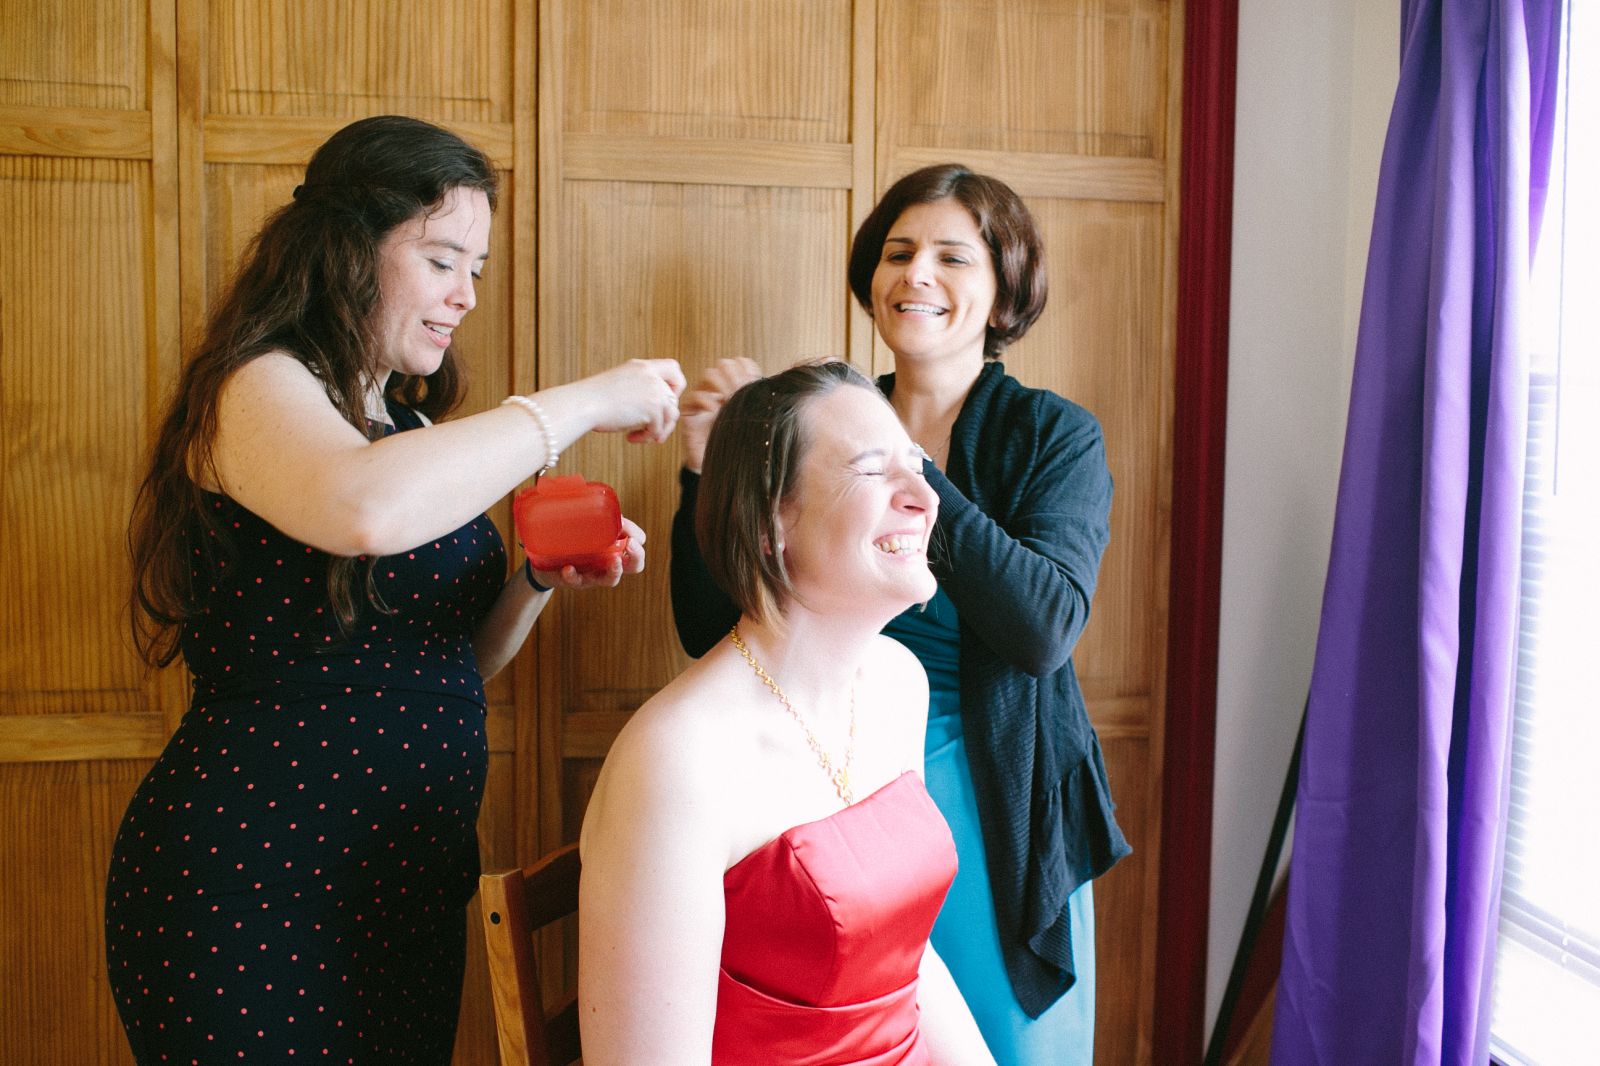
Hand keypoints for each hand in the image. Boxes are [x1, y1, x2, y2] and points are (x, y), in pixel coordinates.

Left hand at [529, 517, 646, 589]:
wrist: (543, 560)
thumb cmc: (571, 540)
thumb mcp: (586, 525)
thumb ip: (598, 514)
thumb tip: (604, 506)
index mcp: (615, 549)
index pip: (637, 547)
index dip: (638, 541)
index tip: (629, 532)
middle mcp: (608, 565)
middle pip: (634, 566)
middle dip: (637, 556)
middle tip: (630, 544)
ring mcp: (593, 575)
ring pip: (611, 579)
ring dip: (615, 570)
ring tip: (613, 560)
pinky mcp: (574, 580)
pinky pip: (576, 581)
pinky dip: (573, 576)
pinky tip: (568, 568)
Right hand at [579, 359, 685, 443]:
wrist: (582, 404)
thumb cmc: (592, 399)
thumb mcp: (620, 385)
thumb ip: (639, 389)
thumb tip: (656, 412)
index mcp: (641, 366)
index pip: (673, 368)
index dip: (675, 385)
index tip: (663, 399)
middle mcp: (651, 375)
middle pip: (673, 399)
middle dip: (664, 418)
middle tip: (651, 430)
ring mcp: (654, 390)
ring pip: (671, 416)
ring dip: (658, 430)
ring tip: (644, 437)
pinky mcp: (653, 407)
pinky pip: (658, 429)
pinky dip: (646, 437)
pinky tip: (631, 437)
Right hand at [679, 357, 762, 472]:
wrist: (723, 467)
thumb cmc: (741, 444)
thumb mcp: (754, 420)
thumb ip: (762, 403)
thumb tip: (778, 385)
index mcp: (736, 388)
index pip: (740, 363)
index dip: (746, 367)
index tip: (755, 380)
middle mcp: (720, 390)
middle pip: (724, 364)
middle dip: (733, 374)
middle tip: (740, 389)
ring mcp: (705, 399)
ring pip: (709, 374)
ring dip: (720, 383)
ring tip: (728, 398)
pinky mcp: (691, 412)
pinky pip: (694, 396)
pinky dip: (706, 400)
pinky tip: (716, 411)